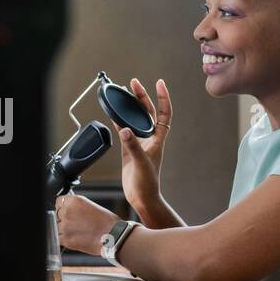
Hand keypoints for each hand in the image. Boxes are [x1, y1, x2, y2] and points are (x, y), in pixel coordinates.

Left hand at [54, 194, 118, 255]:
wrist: (113, 236)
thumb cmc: (106, 222)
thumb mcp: (90, 206)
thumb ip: (76, 206)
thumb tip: (67, 208)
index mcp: (74, 201)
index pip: (58, 201)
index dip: (63, 207)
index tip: (67, 212)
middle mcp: (67, 211)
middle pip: (57, 214)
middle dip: (63, 219)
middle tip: (76, 224)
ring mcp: (65, 226)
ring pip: (57, 226)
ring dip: (64, 229)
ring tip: (78, 232)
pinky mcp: (65, 239)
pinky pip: (58, 238)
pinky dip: (64, 239)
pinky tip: (75, 238)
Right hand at [117, 77, 171, 221]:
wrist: (143, 197)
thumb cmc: (148, 183)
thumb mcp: (141, 163)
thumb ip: (133, 146)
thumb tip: (125, 130)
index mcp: (158, 139)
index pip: (164, 113)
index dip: (163, 97)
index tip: (158, 83)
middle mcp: (150, 138)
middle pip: (148, 111)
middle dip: (142, 96)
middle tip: (133, 82)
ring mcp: (140, 142)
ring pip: (136, 118)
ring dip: (131, 105)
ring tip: (124, 92)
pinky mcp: (130, 149)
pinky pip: (125, 129)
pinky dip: (120, 120)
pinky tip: (115, 113)